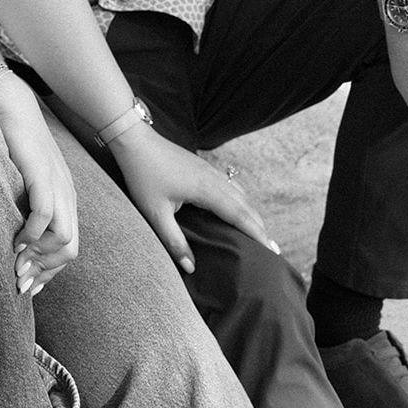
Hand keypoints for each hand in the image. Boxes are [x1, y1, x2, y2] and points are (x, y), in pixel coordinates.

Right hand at [0, 71, 79, 295]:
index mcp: (65, 199)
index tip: (26, 284)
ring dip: (38, 257)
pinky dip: (31, 234)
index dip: (48, 271)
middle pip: (70, 249)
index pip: (69, 247)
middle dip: (44, 271)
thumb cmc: (10, 144)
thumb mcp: (23, 182)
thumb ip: (25, 207)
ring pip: (63, 239)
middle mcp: (67, 195)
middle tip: (19, 280)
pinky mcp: (42, 176)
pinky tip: (16, 239)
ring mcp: (58, 186)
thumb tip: (14, 241)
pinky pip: (45, 216)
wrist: (9, 105)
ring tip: (15, 262)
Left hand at [108, 123, 278, 274]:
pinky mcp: (203, 168)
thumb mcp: (155, 213)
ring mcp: (210, 171)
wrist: (135, 142)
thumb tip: (191, 266)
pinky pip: (230, 186)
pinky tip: (238, 208)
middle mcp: (214, 179)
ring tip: (259, 233)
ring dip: (251, 213)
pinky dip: (241, 201)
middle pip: (245, 204)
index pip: (239, 215)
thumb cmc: (143, 176)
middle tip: (272, 249)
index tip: (271, 250)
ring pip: (239, 194)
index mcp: (206, 190)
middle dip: (259, 226)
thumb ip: (174, 241)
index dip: (256, 233)